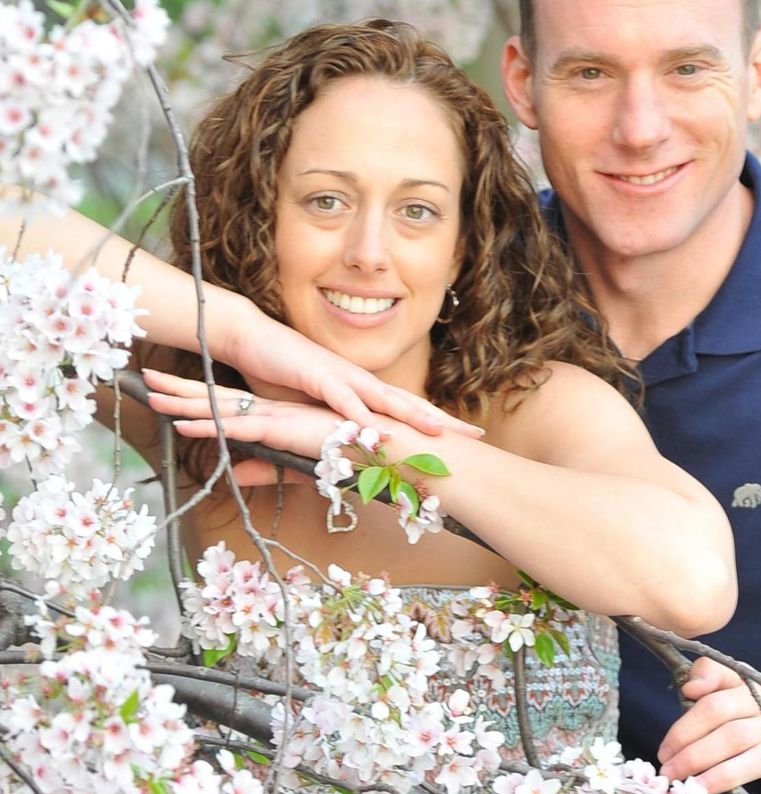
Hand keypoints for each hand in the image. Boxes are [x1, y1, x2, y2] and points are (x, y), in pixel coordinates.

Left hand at [144, 368, 343, 484]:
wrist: (379, 446)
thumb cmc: (349, 454)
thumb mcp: (296, 466)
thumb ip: (264, 469)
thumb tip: (234, 474)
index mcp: (274, 417)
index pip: (228, 407)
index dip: (196, 399)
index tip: (168, 393)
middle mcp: (270, 411)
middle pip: (216, 399)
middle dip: (179, 390)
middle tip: (147, 380)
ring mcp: (273, 417)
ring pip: (220, 409)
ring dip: (184, 403)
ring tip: (151, 395)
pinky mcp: (281, 428)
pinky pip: (237, 427)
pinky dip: (209, 425)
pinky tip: (183, 423)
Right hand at [223, 303, 483, 438]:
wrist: (250, 339)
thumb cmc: (281, 376)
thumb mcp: (313, 412)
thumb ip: (333, 430)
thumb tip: (350, 454)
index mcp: (362, 389)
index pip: (407, 408)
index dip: (436, 422)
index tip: (466, 438)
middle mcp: (359, 380)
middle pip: (408, 402)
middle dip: (443, 420)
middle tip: (475, 435)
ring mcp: (340, 376)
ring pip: (383, 399)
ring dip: (411, 415)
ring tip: (439, 433)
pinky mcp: (316, 375)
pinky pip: (342, 398)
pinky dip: (359, 415)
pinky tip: (376, 430)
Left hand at [657, 657, 760, 793]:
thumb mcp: (751, 689)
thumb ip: (715, 678)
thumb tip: (688, 687)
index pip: (716, 705)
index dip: (686, 728)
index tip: (665, 749)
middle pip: (731, 735)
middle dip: (693, 756)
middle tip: (670, 774)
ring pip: (754, 762)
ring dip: (717, 778)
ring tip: (691, 790)